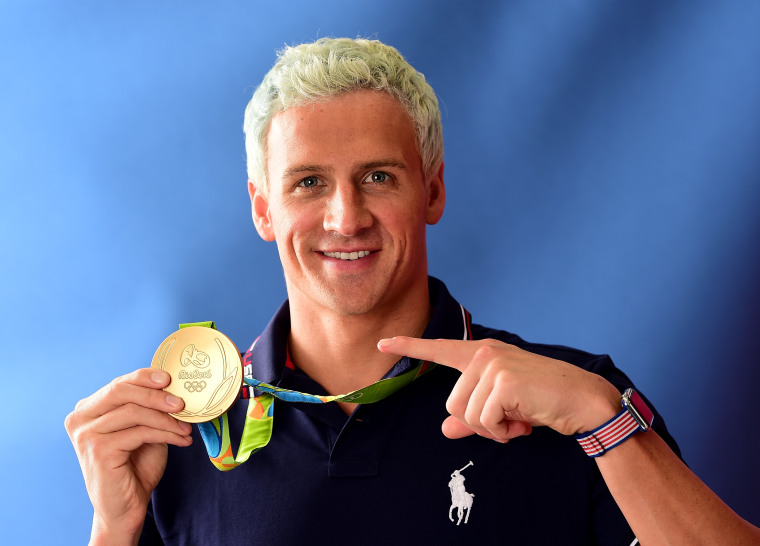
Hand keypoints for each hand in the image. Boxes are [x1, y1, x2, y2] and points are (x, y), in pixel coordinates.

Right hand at [64, 369, 192, 543]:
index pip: (119, 383)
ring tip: (186, 428)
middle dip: (156, 395)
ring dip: (166, 419)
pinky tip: (181, 440)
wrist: (126, 507)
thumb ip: (149, 408)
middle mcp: (80, 419)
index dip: (145, 377)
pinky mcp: (98, 450)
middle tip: (182, 403)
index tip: (169, 378)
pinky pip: (139, 432)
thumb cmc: (135, 466)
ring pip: (133, 412)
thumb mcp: (143, 429)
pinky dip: (165, 433)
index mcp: (87, 409)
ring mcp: (86, 435)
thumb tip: (174, 386)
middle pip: (121, 391)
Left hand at [377, 337, 620, 442]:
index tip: (383, 343)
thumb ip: (471, 418)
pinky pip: (484, 421)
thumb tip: (445, 429)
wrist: (581, 400)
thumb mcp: (502, 411)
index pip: (439, 349)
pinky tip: (523, 422)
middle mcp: (484, 353)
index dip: (409, 347)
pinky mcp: (503, 380)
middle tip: (508, 421)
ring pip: (466, 415)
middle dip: (478, 424)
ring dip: (492, 429)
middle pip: (452, 405)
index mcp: (482, 354)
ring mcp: (493, 364)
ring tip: (517, 420)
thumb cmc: (541, 402)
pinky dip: (502, 431)